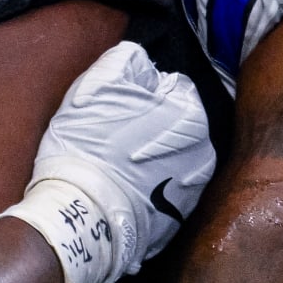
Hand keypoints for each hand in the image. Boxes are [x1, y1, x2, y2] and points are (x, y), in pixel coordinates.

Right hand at [0, 41, 214, 282]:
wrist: (79, 219)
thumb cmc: (87, 147)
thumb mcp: (99, 84)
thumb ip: (128, 60)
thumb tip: (141, 59)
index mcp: (191, 117)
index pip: (171, 86)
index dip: (139, 92)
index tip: (114, 107)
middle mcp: (203, 155)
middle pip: (173, 125)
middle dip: (148, 125)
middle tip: (111, 135)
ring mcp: (191, 193)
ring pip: (168, 159)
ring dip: (147, 158)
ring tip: (112, 165)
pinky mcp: (174, 224)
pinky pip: (160, 193)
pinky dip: (145, 188)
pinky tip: (117, 190)